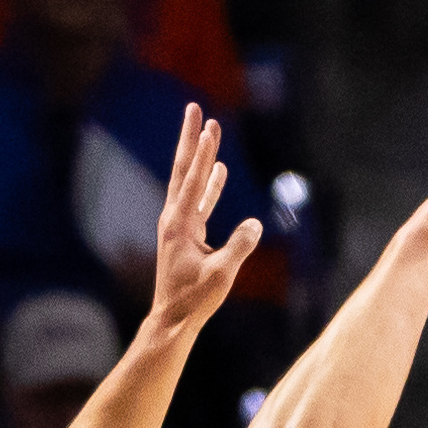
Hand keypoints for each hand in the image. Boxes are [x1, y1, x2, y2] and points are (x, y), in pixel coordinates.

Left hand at [146, 105, 262, 342]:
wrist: (172, 318)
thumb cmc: (194, 299)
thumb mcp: (221, 275)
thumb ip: (239, 247)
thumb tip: (256, 224)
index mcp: (180, 225)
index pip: (194, 181)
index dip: (204, 154)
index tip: (209, 127)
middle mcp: (174, 218)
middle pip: (184, 170)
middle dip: (191, 139)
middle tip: (194, 108)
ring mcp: (178, 225)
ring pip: (190, 182)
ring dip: (200, 157)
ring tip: (208, 132)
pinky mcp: (185, 234)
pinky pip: (198, 201)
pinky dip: (208, 185)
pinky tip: (218, 171)